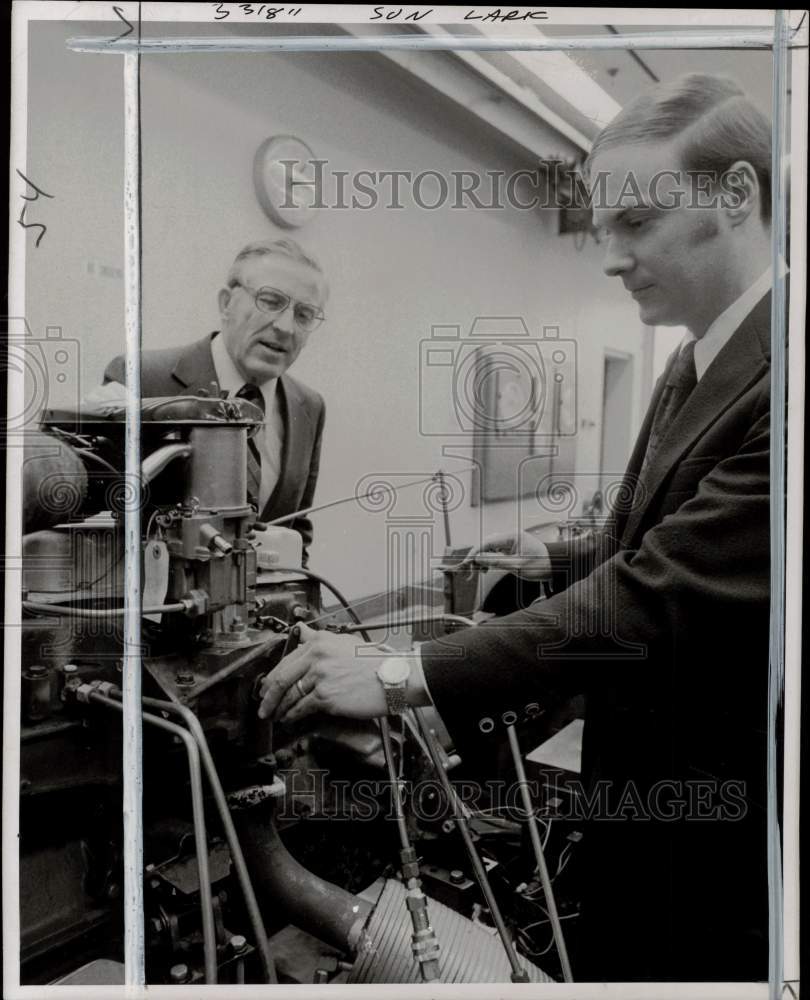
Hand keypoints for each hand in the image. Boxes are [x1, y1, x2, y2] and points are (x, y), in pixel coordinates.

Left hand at [257, 623, 386, 723]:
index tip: (268, 685)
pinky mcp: (326, 696)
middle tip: (264, 704)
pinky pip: (302, 707)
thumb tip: (302, 631)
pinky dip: (293, 715)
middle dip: (269, 695)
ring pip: (291, 694)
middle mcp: (317, 657)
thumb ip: (320, 639)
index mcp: (319, 642)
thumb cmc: (373, 662)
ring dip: (280, 707)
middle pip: (282, 678)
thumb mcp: (345, 642)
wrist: (392, 677)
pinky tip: (290, 718)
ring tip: (276, 714)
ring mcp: (320, 677)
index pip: (287, 660)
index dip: (273, 676)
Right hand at [460, 530, 552, 581]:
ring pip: (490, 549)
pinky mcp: (512, 548)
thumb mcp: (517, 566)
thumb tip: (478, 558)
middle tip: (469, 570)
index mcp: (512, 536)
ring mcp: (511, 542)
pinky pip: (496, 552)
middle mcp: (510, 536)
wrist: (556, 566)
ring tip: (478, 571)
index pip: (487, 541)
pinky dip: (490, 560)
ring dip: (483, 559)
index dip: (475, 552)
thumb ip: (496, 561)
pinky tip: (486, 568)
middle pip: (486, 544)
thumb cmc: (541, 565)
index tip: (467, 563)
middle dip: (477, 557)